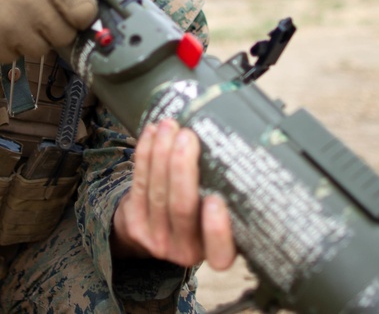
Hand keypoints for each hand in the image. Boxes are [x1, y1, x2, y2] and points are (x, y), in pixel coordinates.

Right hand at [0, 0, 100, 63]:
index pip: (85, 13)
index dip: (80, 13)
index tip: (72, 10)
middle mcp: (31, 8)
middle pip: (64, 36)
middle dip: (55, 26)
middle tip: (37, 11)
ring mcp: (9, 31)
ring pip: (39, 50)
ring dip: (31, 37)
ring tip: (11, 14)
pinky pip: (12, 56)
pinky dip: (7, 45)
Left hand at [111, 119, 236, 270]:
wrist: (157, 231)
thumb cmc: (202, 215)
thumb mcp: (223, 217)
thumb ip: (232, 197)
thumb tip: (243, 147)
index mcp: (217, 252)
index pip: (220, 252)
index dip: (217, 230)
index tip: (216, 200)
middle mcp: (187, 251)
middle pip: (182, 208)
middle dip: (182, 167)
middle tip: (188, 136)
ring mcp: (157, 238)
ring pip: (158, 192)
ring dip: (161, 153)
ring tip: (170, 126)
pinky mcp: (135, 223)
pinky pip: (139, 184)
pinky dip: (145, 154)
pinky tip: (152, 133)